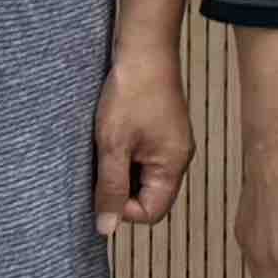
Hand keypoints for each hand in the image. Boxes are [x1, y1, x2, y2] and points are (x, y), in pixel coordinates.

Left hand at [92, 41, 193, 228]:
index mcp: (173, 165)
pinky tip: (112, 135)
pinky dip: (125, 154)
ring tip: (105, 147)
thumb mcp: (113, 145)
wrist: (145, 47)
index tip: (103, 185)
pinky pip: (143, 156)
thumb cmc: (131, 94)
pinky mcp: (161, 129)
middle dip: (120, 188)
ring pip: (142, 175)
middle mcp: (177, 157)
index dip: (123, 209)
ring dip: (120, 169)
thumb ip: (110, 188)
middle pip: (148, 195)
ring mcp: (170, 142)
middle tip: (100, 165)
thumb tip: (106, 230)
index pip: (151, 212)